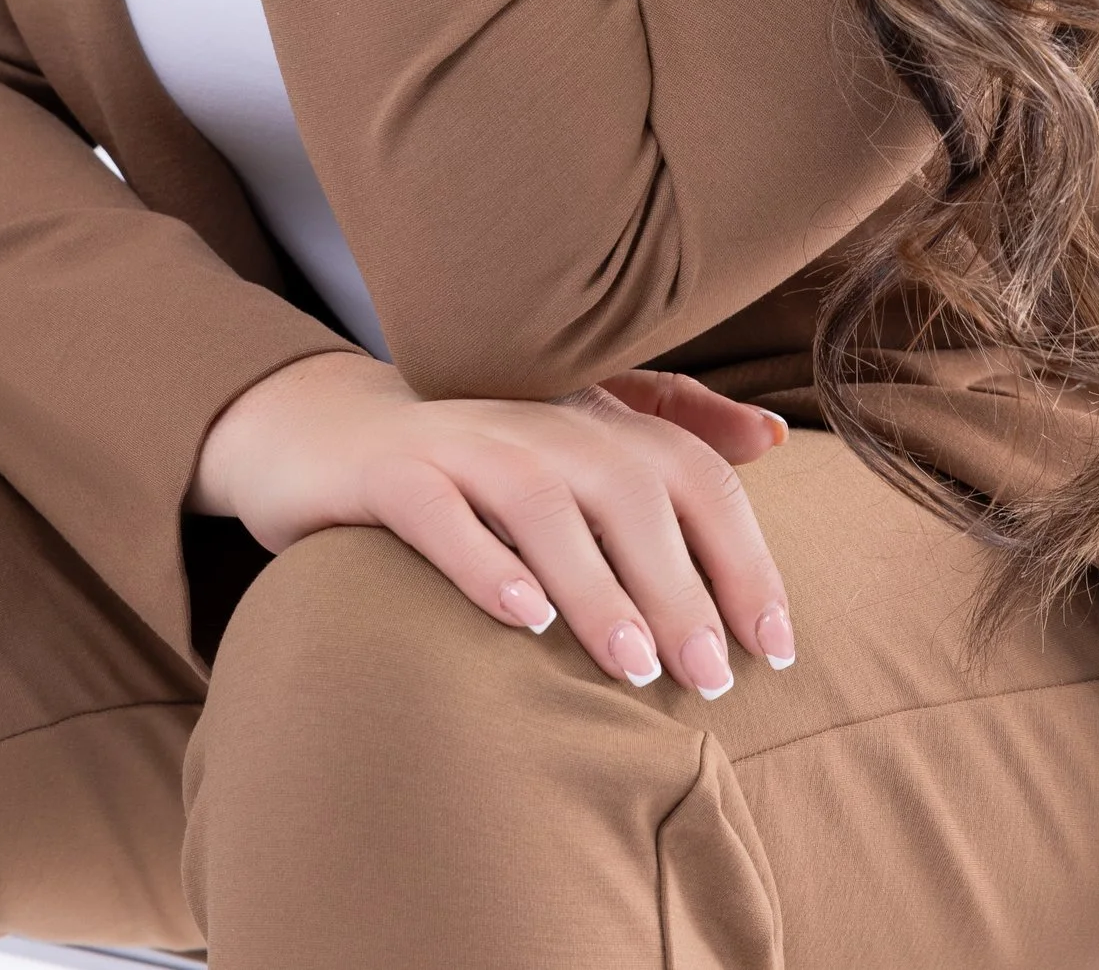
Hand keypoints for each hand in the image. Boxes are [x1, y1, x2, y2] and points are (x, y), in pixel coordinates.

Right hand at [188, 350, 797, 694]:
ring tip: (634, 666)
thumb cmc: (472, 461)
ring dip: (596, 584)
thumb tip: (770, 438)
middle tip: (709, 677)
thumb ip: (673, 429)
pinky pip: (441, 512)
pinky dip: (485, 561)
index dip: (742, 554)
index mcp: (591, 420)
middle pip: (630, 489)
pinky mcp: (392, 473)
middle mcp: (536, 421)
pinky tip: (521, 618)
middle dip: (680, 584)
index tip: (774, 646)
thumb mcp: (573, 440)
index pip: (691, 472)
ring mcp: (460, 441)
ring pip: (543, 502)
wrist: (324, 430)